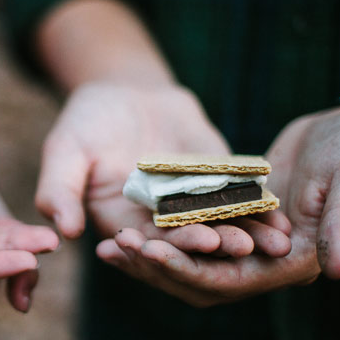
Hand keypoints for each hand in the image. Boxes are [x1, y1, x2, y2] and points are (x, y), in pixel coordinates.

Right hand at [37, 81, 288, 255]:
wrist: (123, 91)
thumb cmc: (86, 121)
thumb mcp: (64, 152)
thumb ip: (59, 191)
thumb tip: (62, 232)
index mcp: (121, 223)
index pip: (147, 242)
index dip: (172, 244)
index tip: (196, 243)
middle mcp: (156, 222)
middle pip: (187, 240)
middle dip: (215, 244)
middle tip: (240, 248)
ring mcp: (188, 205)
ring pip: (218, 225)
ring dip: (245, 235)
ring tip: (272, 242)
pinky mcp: (214, 185)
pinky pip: (236, 199)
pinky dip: (256, 209)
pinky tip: (280, 215)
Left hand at [95, 104, 339, 305]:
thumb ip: (339, 227)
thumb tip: (333, 271)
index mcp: (289, 264)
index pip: (224, 280)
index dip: (183, 268)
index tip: (146, 251)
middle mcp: (262, 262)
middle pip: (196, 277)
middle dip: (154, 266)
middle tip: (111, 250)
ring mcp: (244, 243)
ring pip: (186, 259)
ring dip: (148, 254)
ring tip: (107, 244)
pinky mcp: (230, 219)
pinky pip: (188, 231)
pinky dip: (160, 230)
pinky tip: (127, 221)